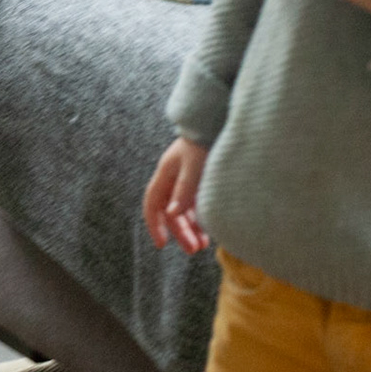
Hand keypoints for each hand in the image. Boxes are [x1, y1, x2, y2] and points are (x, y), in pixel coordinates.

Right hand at [143, 137, 209, 253]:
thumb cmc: (205, 141)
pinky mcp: (201, 178)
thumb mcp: (194, 165)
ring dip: (192, 228)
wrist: (218, 120)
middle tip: (192, 250)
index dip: (154, 224)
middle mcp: (174, 177)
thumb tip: (172, 214)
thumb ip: (184, 189)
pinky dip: (200, 218)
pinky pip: (196, 204)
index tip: (162, 244)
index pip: (153, 203)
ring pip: (184, 209)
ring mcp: (187, 178)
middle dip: (180, 232)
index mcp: (166, 173)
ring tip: (203, 245)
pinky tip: (209, 229)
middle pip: (171, 210)